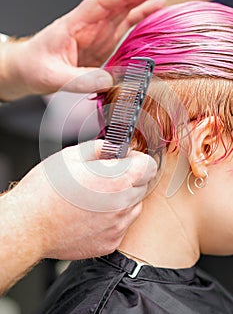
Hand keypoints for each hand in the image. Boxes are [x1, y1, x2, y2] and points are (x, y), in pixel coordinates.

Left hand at [0, 0, 168, 99]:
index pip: (102, 1)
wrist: (31, 70)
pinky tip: (152, 16)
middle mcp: (89, 25)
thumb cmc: (37, 68)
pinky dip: (139, 21)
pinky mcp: (103, 44)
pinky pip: (124, 29)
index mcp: (75, 24)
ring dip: (143, 4)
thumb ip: (80, 80)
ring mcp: (98, 34)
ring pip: (123, 13)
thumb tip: (108, 81)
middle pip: (117, 2)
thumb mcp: (53, 76)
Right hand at [0, 140, 156, 292]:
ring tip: (96, 196)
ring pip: (133, 207)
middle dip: (129, 178)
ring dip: (122, 199)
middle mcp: (122, 206)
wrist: (29, 225)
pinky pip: (121, 226)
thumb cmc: (46, 190)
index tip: (125, 160)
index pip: (150, 166)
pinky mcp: (109, 243)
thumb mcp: (72, 156)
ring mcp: (117, 228)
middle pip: (142, 186)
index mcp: (117, 180)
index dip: (138, 159)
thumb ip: (101, 148)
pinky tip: (91, 214)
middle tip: (105, 177)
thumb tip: (116, 148)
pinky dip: (112, 218)